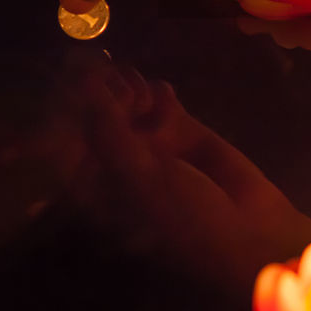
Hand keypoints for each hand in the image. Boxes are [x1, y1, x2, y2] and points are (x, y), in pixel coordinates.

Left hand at [65, 61, 310, 293]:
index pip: (62, 137)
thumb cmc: (184, 218)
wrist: (248, 229)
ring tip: (144, 97)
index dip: (66, 108)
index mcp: (92, 183)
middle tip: (119, 89)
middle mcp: (113, 160)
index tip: (75, 81)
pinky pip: (157, 98)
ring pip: (122, 99)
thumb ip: (110, 129)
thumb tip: (83, 83)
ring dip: (127, 87)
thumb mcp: (139, 178)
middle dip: (99, 93)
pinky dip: (157, 91)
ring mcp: (146, 142)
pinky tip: (166, 99)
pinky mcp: (179, 128)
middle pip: (91, 112)